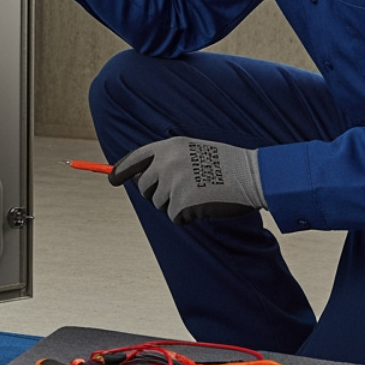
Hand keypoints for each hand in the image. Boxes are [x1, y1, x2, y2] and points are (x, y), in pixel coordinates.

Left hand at [108, 137, 265, 224]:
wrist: (252, 175)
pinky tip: (205, 205)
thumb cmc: (226, 165)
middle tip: (187, 190)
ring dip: (177, 205)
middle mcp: (166, 162)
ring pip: (160, 204)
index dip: (121, 170)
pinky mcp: (181, 203)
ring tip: (202, 193)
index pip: (135, 158)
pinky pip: (174, 217)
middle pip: (144, 187)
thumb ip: (166, 161)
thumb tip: (138, 180)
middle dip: (159, 193)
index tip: (112, 179)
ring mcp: (173, 183)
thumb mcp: (193, 152)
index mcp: (169, 147)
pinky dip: (187, 217)